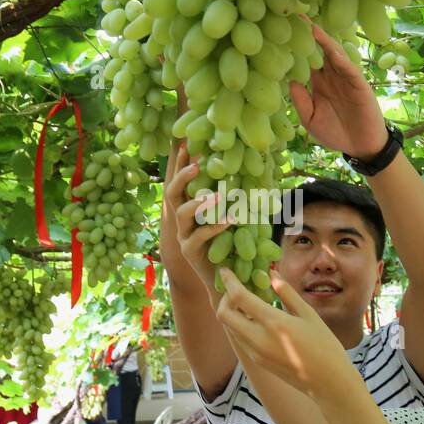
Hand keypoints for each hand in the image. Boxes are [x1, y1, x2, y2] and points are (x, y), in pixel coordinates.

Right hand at [163, 141, 231, 302]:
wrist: (227, 280)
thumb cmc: (233, 245)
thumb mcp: (234, 216)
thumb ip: (234, 199)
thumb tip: (250, 171)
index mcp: (190, 208)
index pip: (181, 181)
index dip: (181, 163)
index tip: (187, 143)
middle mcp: (182, 220)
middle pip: (172, 193)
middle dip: (182, 176)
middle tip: (197, 165)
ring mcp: (184, 236)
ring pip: (182, 213)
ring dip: (200, 202)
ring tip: (219, 195)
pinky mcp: (190, 252)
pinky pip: (198, 236)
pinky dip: (214, 226)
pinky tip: (230, 220)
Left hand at [214, 266, 355, 403]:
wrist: (328, 383)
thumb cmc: (325, 346)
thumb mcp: (309, 315)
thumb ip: (287, 293)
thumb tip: (272, 274)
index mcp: (273, 323)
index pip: (239, 298)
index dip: (229, 282)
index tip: (226, 271)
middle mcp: (258, 339)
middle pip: (224, 315)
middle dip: (225, 298)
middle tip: (235, 289)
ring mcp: (255, 352)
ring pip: (230, 327)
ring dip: (231, 312)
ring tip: (246, 301)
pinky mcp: (258, 361)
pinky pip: (240, 338)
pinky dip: (239, 325)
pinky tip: (254, 319)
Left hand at [289, 18, 387, 159]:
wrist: (360, 146)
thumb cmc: (335, 132)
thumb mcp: (310, 119)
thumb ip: (300, 101)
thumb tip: (288, 80)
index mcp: (318, 82)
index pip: (305, 59)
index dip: (295, 46)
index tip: (280, 30)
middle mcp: (332, 75)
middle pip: (319, 50)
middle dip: (308, 34)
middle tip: (294, 15)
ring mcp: (346, 78)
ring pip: (334, 55)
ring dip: (324, 41)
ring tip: (311, 27)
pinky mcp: (359, 86)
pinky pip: (350, 70)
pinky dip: (342, 61)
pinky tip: (333, 52)